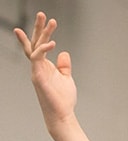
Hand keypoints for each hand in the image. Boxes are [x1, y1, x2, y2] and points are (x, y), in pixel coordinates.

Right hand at [14, 12, 76, 130]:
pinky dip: (44, 49)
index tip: (47, 21)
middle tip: (42, 13)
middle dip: (38, 27)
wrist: (62, 114)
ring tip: (50, 21)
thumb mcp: (66, 78)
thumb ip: (64, 66)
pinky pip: (37, 58)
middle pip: (35, 42)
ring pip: (36, 47)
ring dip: (42, 34)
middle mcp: (38, 67)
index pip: (39, 46)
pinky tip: (53, 43)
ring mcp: (37, 71)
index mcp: (44, 66)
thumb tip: (64, 53)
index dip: (41, 33)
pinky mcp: (38, 77)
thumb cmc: (63, 99)